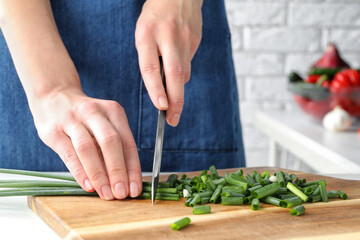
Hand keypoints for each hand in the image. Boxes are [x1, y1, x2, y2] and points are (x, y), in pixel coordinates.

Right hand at [31, 88, 141, 199]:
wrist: (54, 97)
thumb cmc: (86, 118)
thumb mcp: (104, 124)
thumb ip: (114, 147)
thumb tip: (126, 180)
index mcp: (113, 111)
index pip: (128, 143)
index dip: (133, 168)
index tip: (135, 189)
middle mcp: (95, 113)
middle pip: (111, 142)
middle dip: (118, 171)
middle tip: (122, 194)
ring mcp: (73, 120)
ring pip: (88, 148)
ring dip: (99, 174)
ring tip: (106, 194)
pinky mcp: (54, 131)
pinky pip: (69, 153)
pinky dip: (80, 171)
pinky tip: (88, 185)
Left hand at [135, 0, 202, 125]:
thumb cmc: (155, 17)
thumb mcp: (144, 32)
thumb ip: (151, 58)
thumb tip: (163, 86)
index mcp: (147, 34)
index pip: (151, 67)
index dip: (156, 89)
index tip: (160, 107)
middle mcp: (168, 36)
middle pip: (174, 74)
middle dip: (175, 101)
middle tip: (172, 120)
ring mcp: (185, 38)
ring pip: (183, 72)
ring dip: (178, 89)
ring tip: (173, 100)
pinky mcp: (196, 39)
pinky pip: (189, 63)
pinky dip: (183, 72)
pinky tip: (178, 66)